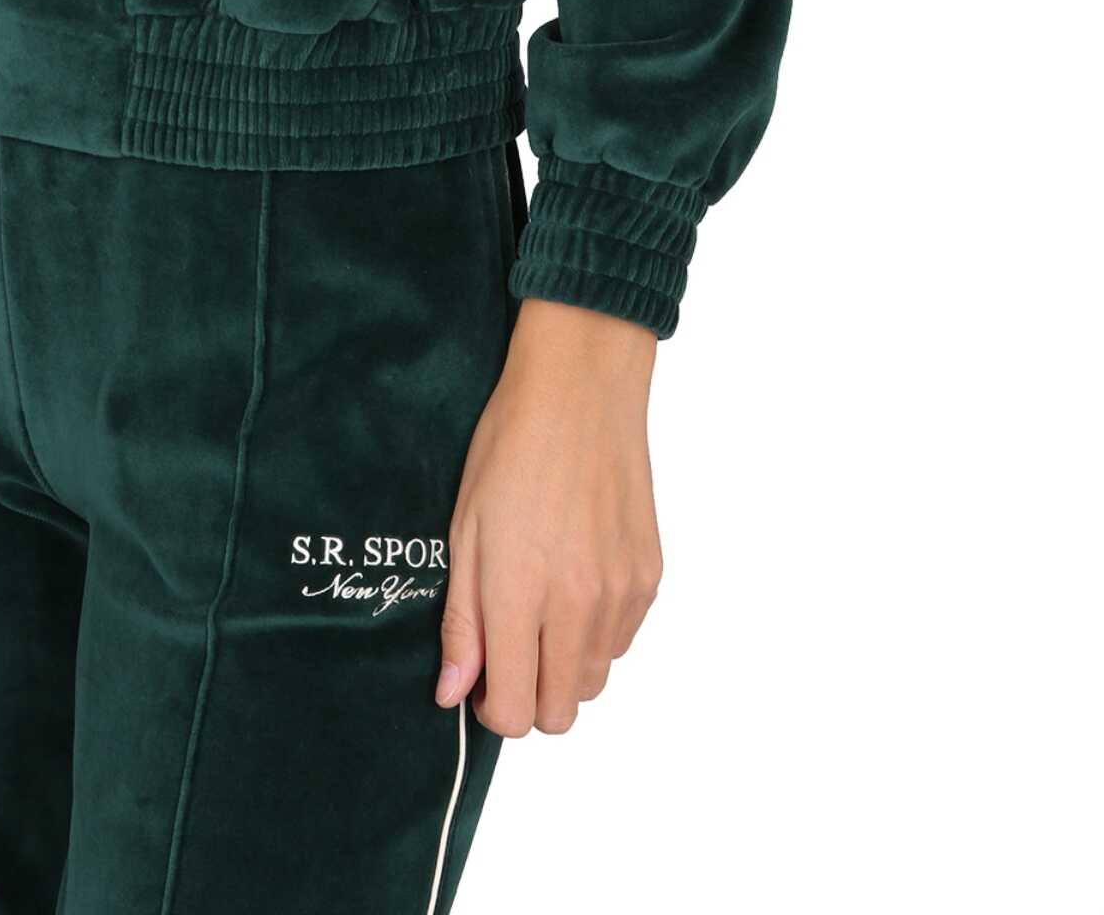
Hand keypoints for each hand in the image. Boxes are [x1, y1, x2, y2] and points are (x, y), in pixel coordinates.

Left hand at [438, 297, 661, 735]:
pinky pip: (621, 640)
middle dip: (529, 695)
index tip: (481, 674)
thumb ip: (462, 621)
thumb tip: (454, 693)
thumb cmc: (509, 448)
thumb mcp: (464, 529)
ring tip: (543, 603)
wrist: (580, 389)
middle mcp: (577, 605)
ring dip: (565, 665)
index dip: (490, 706)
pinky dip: (597, 631)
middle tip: (510, 645)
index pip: (514, 712)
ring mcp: (620, 593)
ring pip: (594, 681)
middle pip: (559, 714)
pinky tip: (577, 577)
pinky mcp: (649, 577)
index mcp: (520, 594)